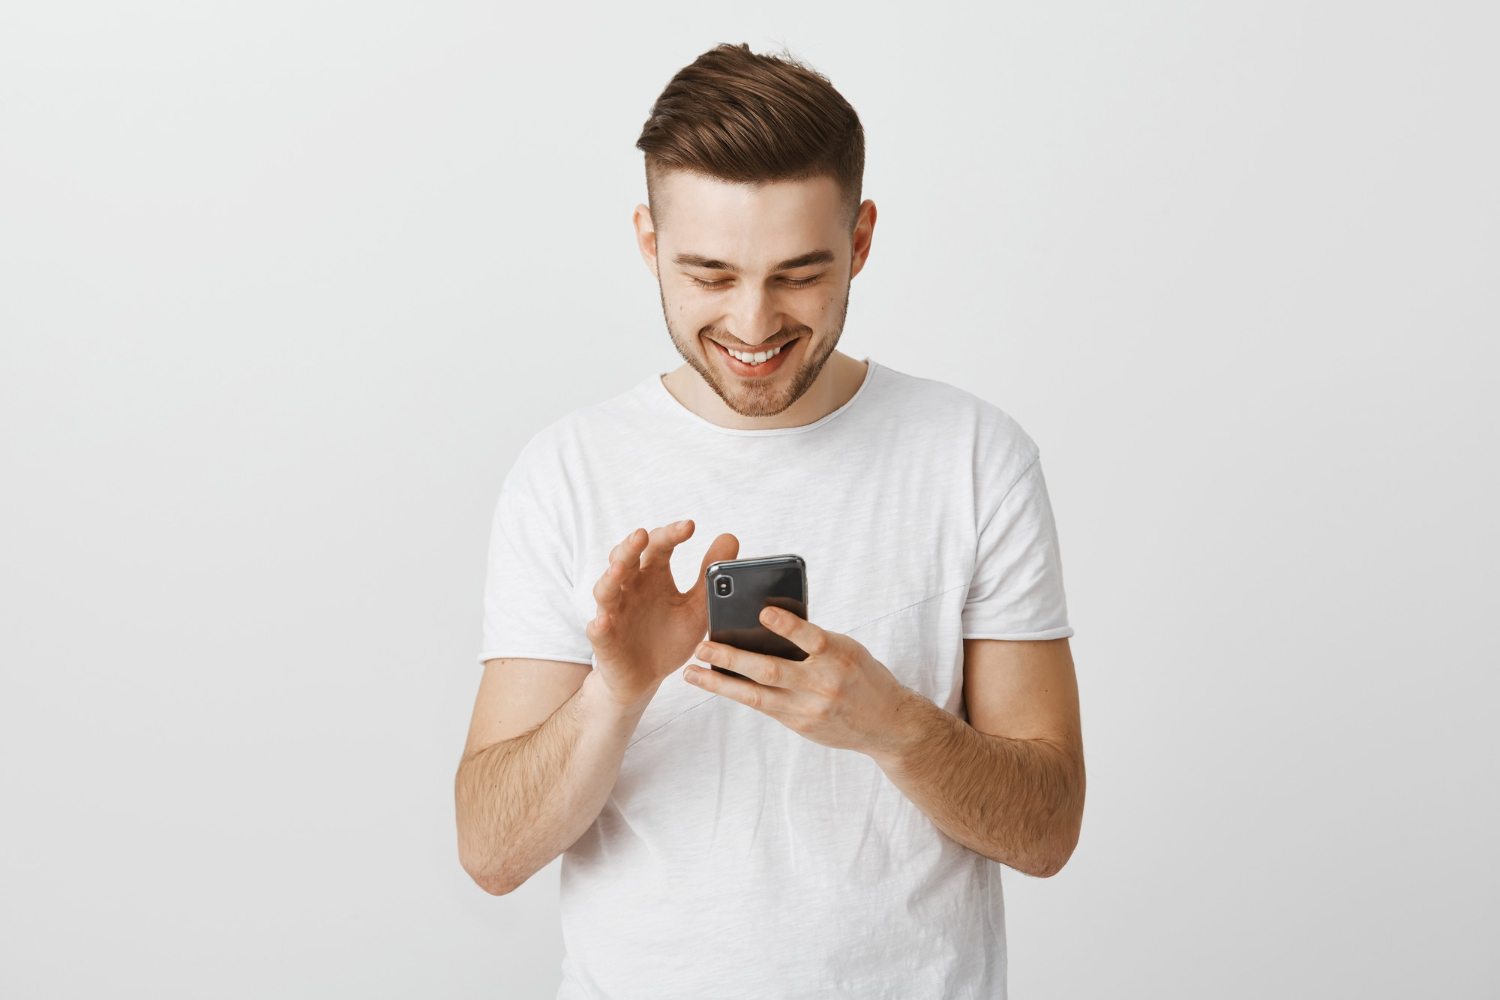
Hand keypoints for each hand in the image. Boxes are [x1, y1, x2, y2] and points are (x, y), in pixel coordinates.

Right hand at [585, 520, 738, 710]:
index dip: (671, 534)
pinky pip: (598, 630)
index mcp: (652, 576)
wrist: (646, 677)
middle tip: (642, 535)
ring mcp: (614, 612)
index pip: (659, 546)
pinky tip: (603, 621)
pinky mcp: (605, 639)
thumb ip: (709, 577)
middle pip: (625, 559)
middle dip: (631, 546)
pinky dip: (599, 624)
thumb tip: (730, 537)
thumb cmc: (668, 638)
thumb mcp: (696, 608)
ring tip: (619, 568)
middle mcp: (630, 588)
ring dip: (610, 577)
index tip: (690, 526)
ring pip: (606, 589)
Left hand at [684, 607, 916, 756]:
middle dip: (732, 659)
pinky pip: (764, 707)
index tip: (762, 613)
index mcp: (841, 656)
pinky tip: (717, 685)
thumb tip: (766, 625)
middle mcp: (825, 684)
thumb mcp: (848, 649)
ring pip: (757, 696)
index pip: (812, 638)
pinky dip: (739, 694)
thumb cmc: (864, 675)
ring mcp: (811, 709)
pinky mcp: (801, 726)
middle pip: (772, 670)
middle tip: (701, 647)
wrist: (888, 724)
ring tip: (693, 673)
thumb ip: (813, 641)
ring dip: (721, 684)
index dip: (788, 625)